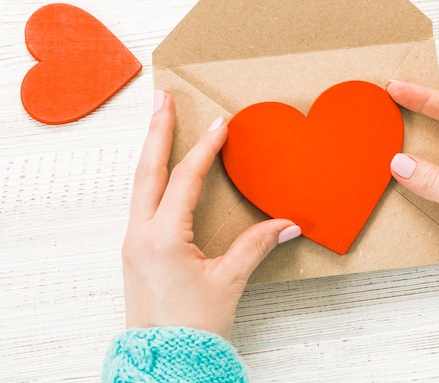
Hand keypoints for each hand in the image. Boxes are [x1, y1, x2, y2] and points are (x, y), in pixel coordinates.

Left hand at [121, 91, 300, 337]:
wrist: (164, 362)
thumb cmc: (192, 327)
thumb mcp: (228, 282)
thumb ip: (256, 246)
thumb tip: (288, 224)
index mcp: (163, 238)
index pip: (185, 180)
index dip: (204, 149)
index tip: (219, 124)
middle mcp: (141, 234)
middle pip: (147, 171)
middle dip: (155, 131)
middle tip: (161, 98)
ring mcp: (134, 242)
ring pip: (140, 185)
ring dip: (150, 152)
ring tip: (158, 124)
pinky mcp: (136, 251)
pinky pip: (142, 203)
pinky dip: (151, 178)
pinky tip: (159, 171)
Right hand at [387, 81, 438, 303]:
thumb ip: (435, 181)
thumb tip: (399, 163)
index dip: (426, 98)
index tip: (396, 89)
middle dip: (417, 121)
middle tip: (385, 109)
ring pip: (438, 159)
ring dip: (414, 153)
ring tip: (385, 140)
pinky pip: (435, 185)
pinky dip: (416, 181)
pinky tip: (397, 177)